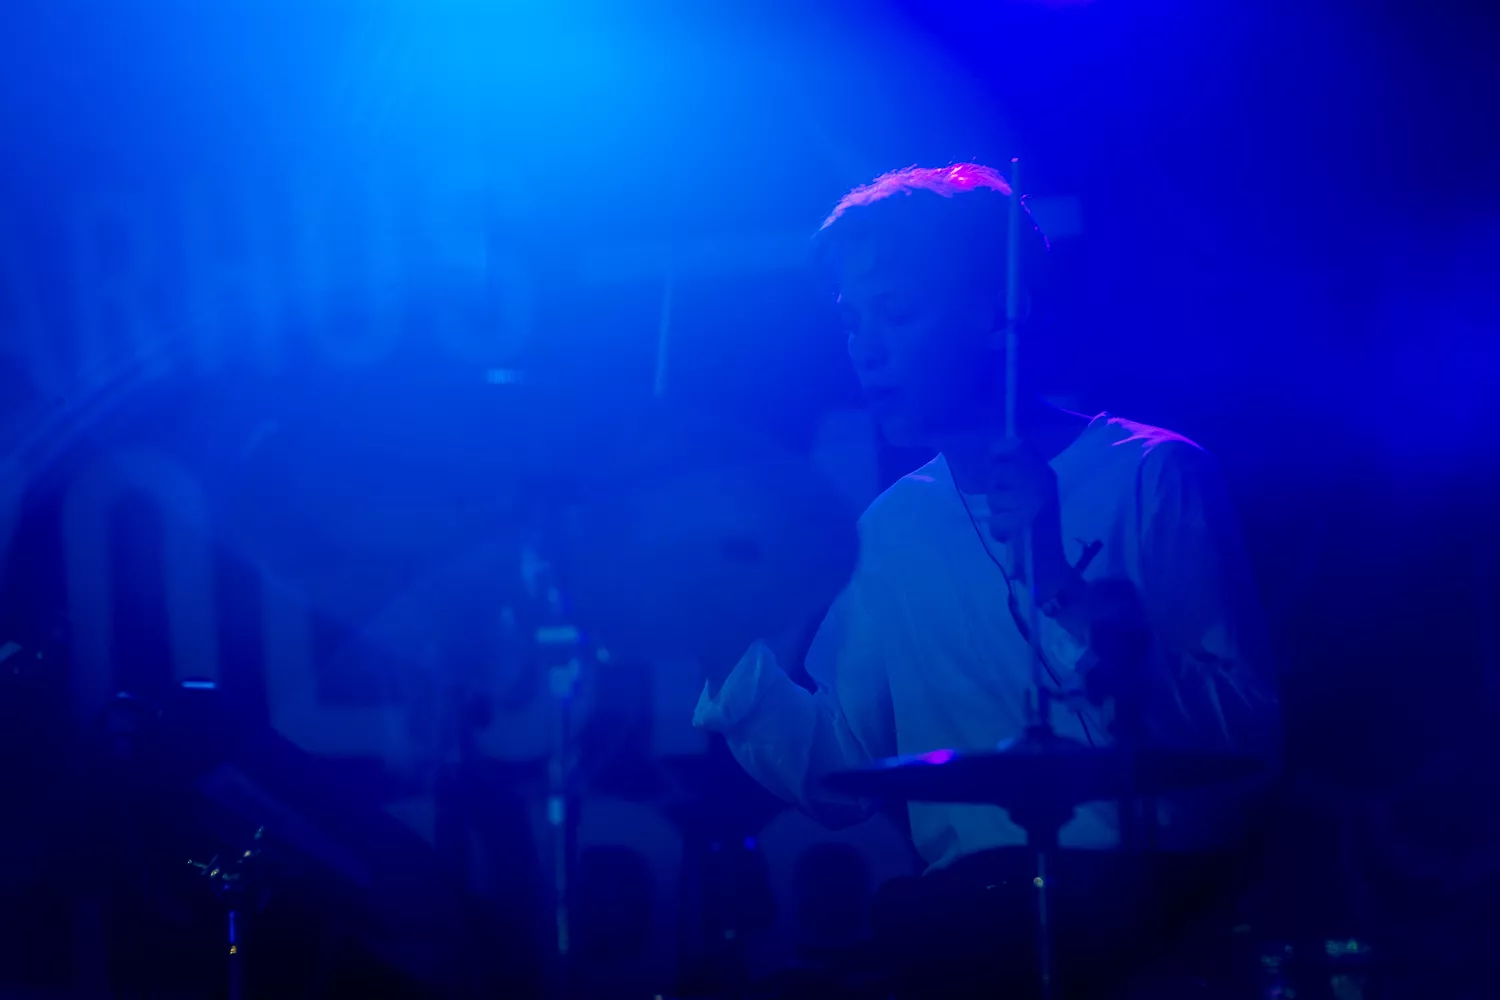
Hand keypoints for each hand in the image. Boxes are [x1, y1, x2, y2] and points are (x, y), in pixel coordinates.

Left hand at [987, 438, 1068, 593]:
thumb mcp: (1035, 494)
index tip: (994, 460)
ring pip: (994, 499)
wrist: (1055, 563)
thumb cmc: (1042, 528)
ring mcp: (1031, 502)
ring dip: (999, 515)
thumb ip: (1017, 473)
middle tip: (1010, 507)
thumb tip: (992, 453)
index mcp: (1045, 474)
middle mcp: (1040, 483)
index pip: (1018, 446)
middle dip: (997, 493)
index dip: (1000, 451)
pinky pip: (996, 521)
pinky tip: (1014, 537)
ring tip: (1015, 524)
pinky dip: (1001, 532)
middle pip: (997, 474)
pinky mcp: (1022, 522)